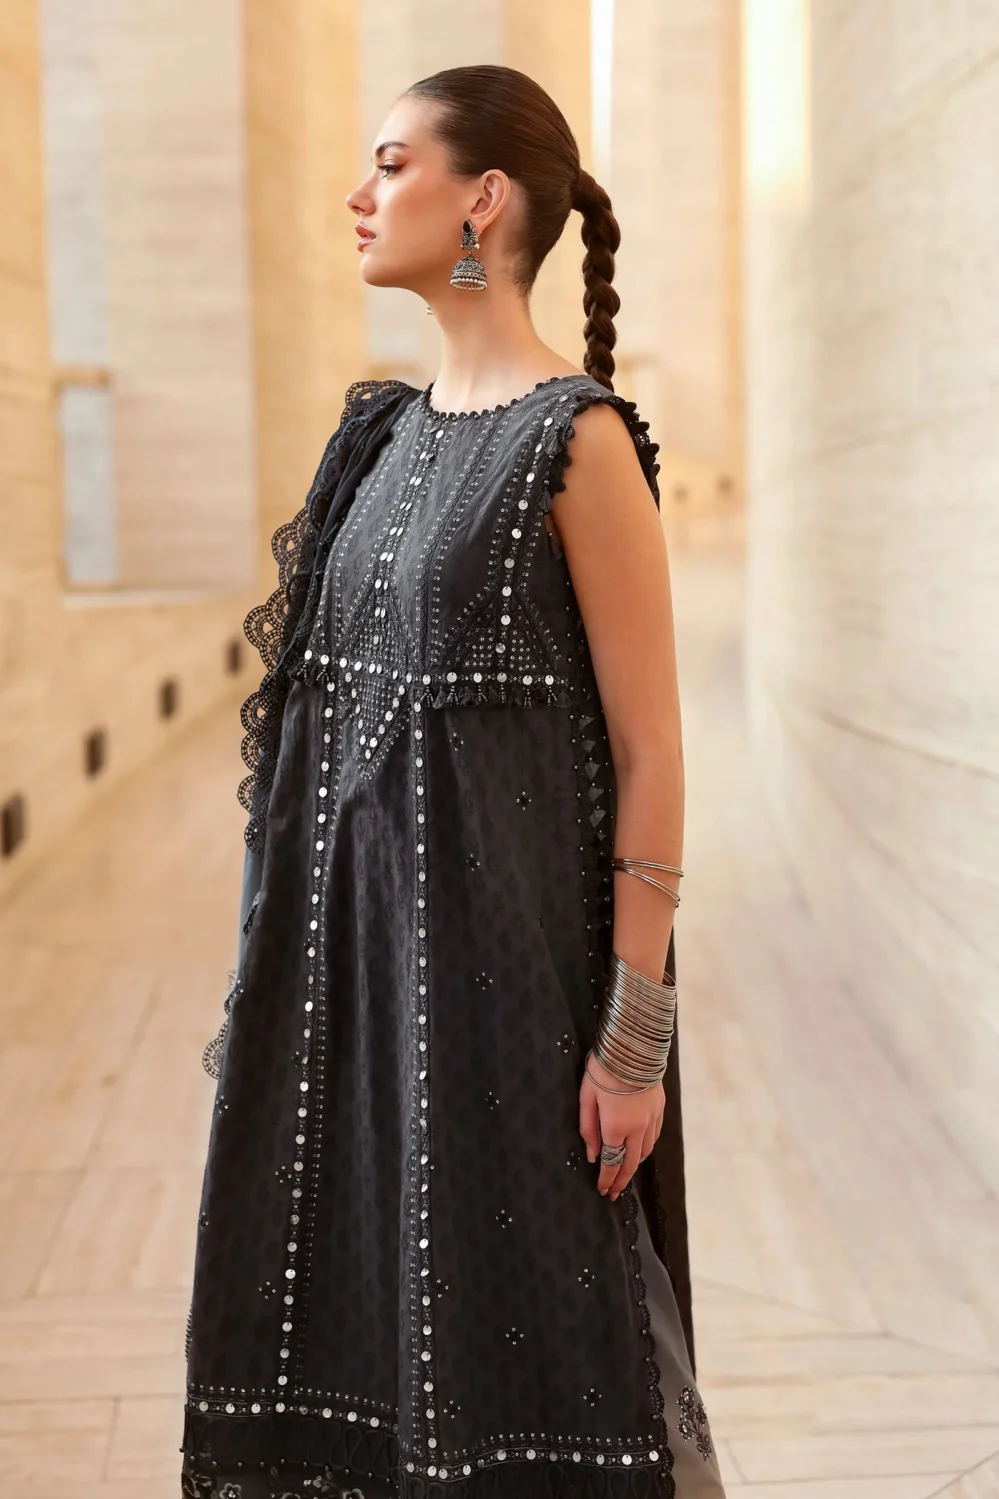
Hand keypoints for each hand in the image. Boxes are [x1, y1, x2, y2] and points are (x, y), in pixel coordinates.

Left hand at [578, 1050, 664, 1199]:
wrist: (633, 1047)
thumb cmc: (604, 1070)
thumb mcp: (586, 1097)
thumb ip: (588, 1129)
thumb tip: (591, 1155)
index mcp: (616, 1127)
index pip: (611, 1162)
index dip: (607, 1179)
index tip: (603, 1190)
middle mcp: (637, 1128)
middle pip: (630, 1163)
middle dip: (621, 1181)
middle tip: (614, 1193)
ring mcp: (652, 1119)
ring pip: (645, 1152)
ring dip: (634, 1166)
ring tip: (625, 1174)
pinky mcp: (660, 1109)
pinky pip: (654, 1137)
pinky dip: (646, 1149)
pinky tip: (640, 1150)